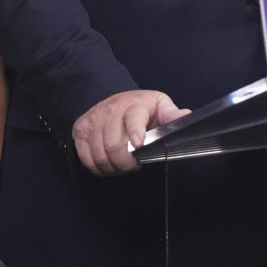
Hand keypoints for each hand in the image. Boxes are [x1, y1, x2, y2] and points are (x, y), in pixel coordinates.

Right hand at [70, 90, 189, 175]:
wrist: (113, 99)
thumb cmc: (139, 107)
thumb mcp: (159, 105)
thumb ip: (171, 114)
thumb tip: (186, 117)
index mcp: (134, 105)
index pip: (133, 119)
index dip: (135, 133)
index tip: (138, 145)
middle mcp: (110, 112)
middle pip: (114, 145)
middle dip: (126, 163)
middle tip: (134, 165)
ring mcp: (93, 121)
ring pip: (100, 155)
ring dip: (113, 168)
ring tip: (122, 165)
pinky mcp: (80, 130)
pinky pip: (86, 158)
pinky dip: (98, 168)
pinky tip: (108, 164)